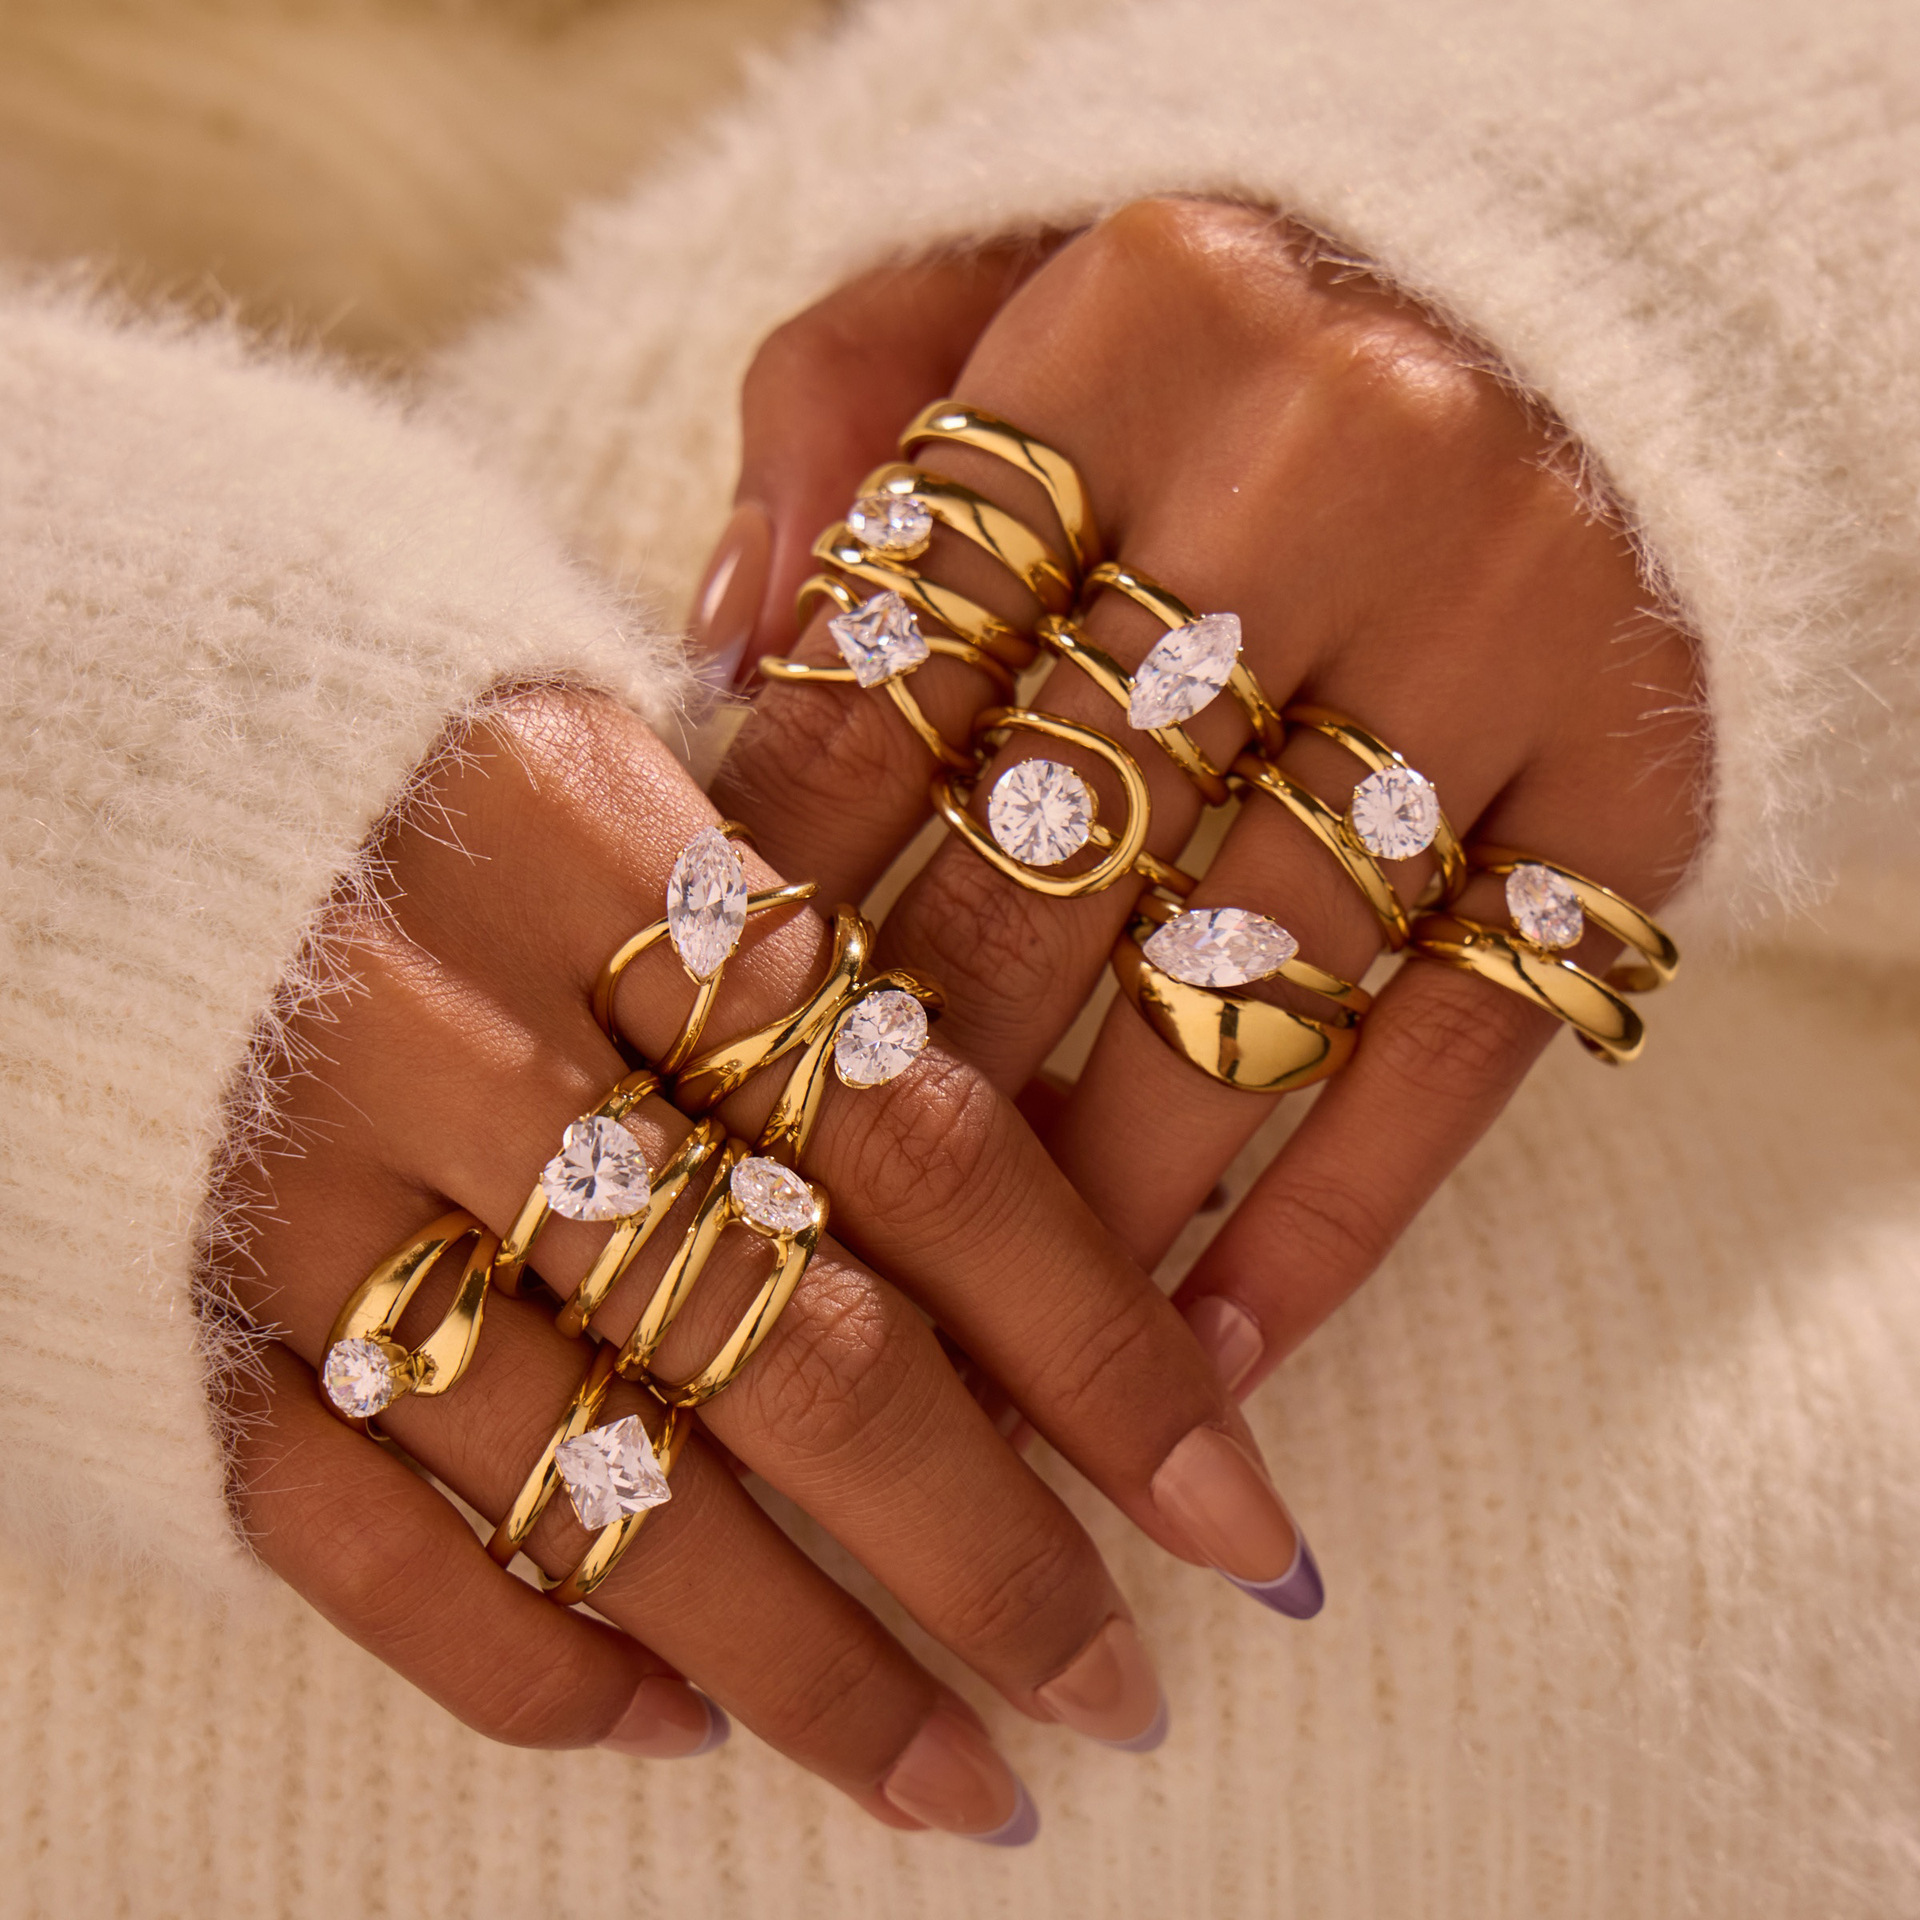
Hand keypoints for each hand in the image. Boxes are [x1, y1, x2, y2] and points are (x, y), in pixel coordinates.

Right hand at [221, 686, 1306, 1840]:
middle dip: (984, 1559)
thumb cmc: (439, 747)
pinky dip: (518, 1658)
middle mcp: (447, 1010)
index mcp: (602, 836)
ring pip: (603, 1485)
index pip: (924, 1142)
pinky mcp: (178, 1289)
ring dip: (802, 1669)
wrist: (100, 733)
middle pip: (791, 1349)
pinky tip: (668, 1723)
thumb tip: (1089, 1189)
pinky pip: (344, 1538)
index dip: (1106, 1355)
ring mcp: (293, 1171)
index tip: (1240, 1522)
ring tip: (953, 1779)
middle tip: (1117, 1694)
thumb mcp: (647, 750)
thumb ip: (828, 931)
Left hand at [702, 196, 1705, 1391]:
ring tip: (980, 1350)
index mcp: (1145, 316)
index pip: (891, 669)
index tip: (696, 1060)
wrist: (1564, 320)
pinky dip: (1333, 1218)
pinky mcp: (1639, 774)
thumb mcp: (1006, 292)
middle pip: (1057, 848)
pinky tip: (1212, 1343)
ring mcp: (1514, 617)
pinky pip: (1467, 1044)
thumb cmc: (1218, 348)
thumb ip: (839, 413)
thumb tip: (714, 646)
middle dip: (917, 1080)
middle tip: (813, 1245)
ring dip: (1097, 1198)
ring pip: (1249, 975)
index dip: (774, 894)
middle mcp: (1346, 451)